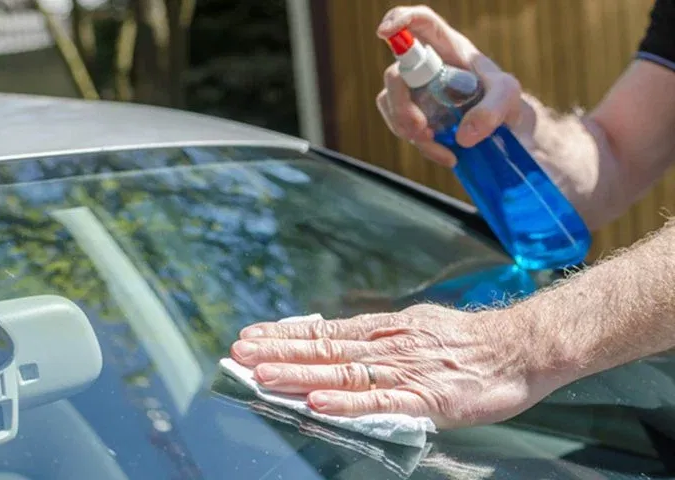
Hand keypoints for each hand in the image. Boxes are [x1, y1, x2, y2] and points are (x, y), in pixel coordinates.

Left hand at [231, 305, 559, 428]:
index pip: (325, 331)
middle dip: (278, 351)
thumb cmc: (468, 342)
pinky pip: (380, 402)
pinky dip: (347, 403)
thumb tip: (346, 342)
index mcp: (384, 330)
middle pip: (324, 349)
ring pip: (342, 372)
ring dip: (299, 373)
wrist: (518, 347)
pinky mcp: (426, 398)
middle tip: (239, 351)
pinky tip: (318, 404)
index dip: (286, 334)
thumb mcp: (417, 327)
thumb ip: (381, 338)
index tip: (253, 334)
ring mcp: (404, 371)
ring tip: (261, 374)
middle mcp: (386, 346)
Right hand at [376, 5, 523, 166]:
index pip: (420, 24)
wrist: (508, 133)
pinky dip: (422, 146)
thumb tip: (463, 135)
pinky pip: (403, 128)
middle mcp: (427, 69)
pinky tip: (447, 155)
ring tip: (436, 143)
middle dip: (400, 103)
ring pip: (389, 103)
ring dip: (405, 127)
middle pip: (395, 74)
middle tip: (420, 128)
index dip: (400, 20)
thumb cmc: (507, 102)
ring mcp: (417, 95)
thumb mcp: (509, 97)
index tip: (385, 32)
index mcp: (449, 49)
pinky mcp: (417, 119)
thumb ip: (492, 110)